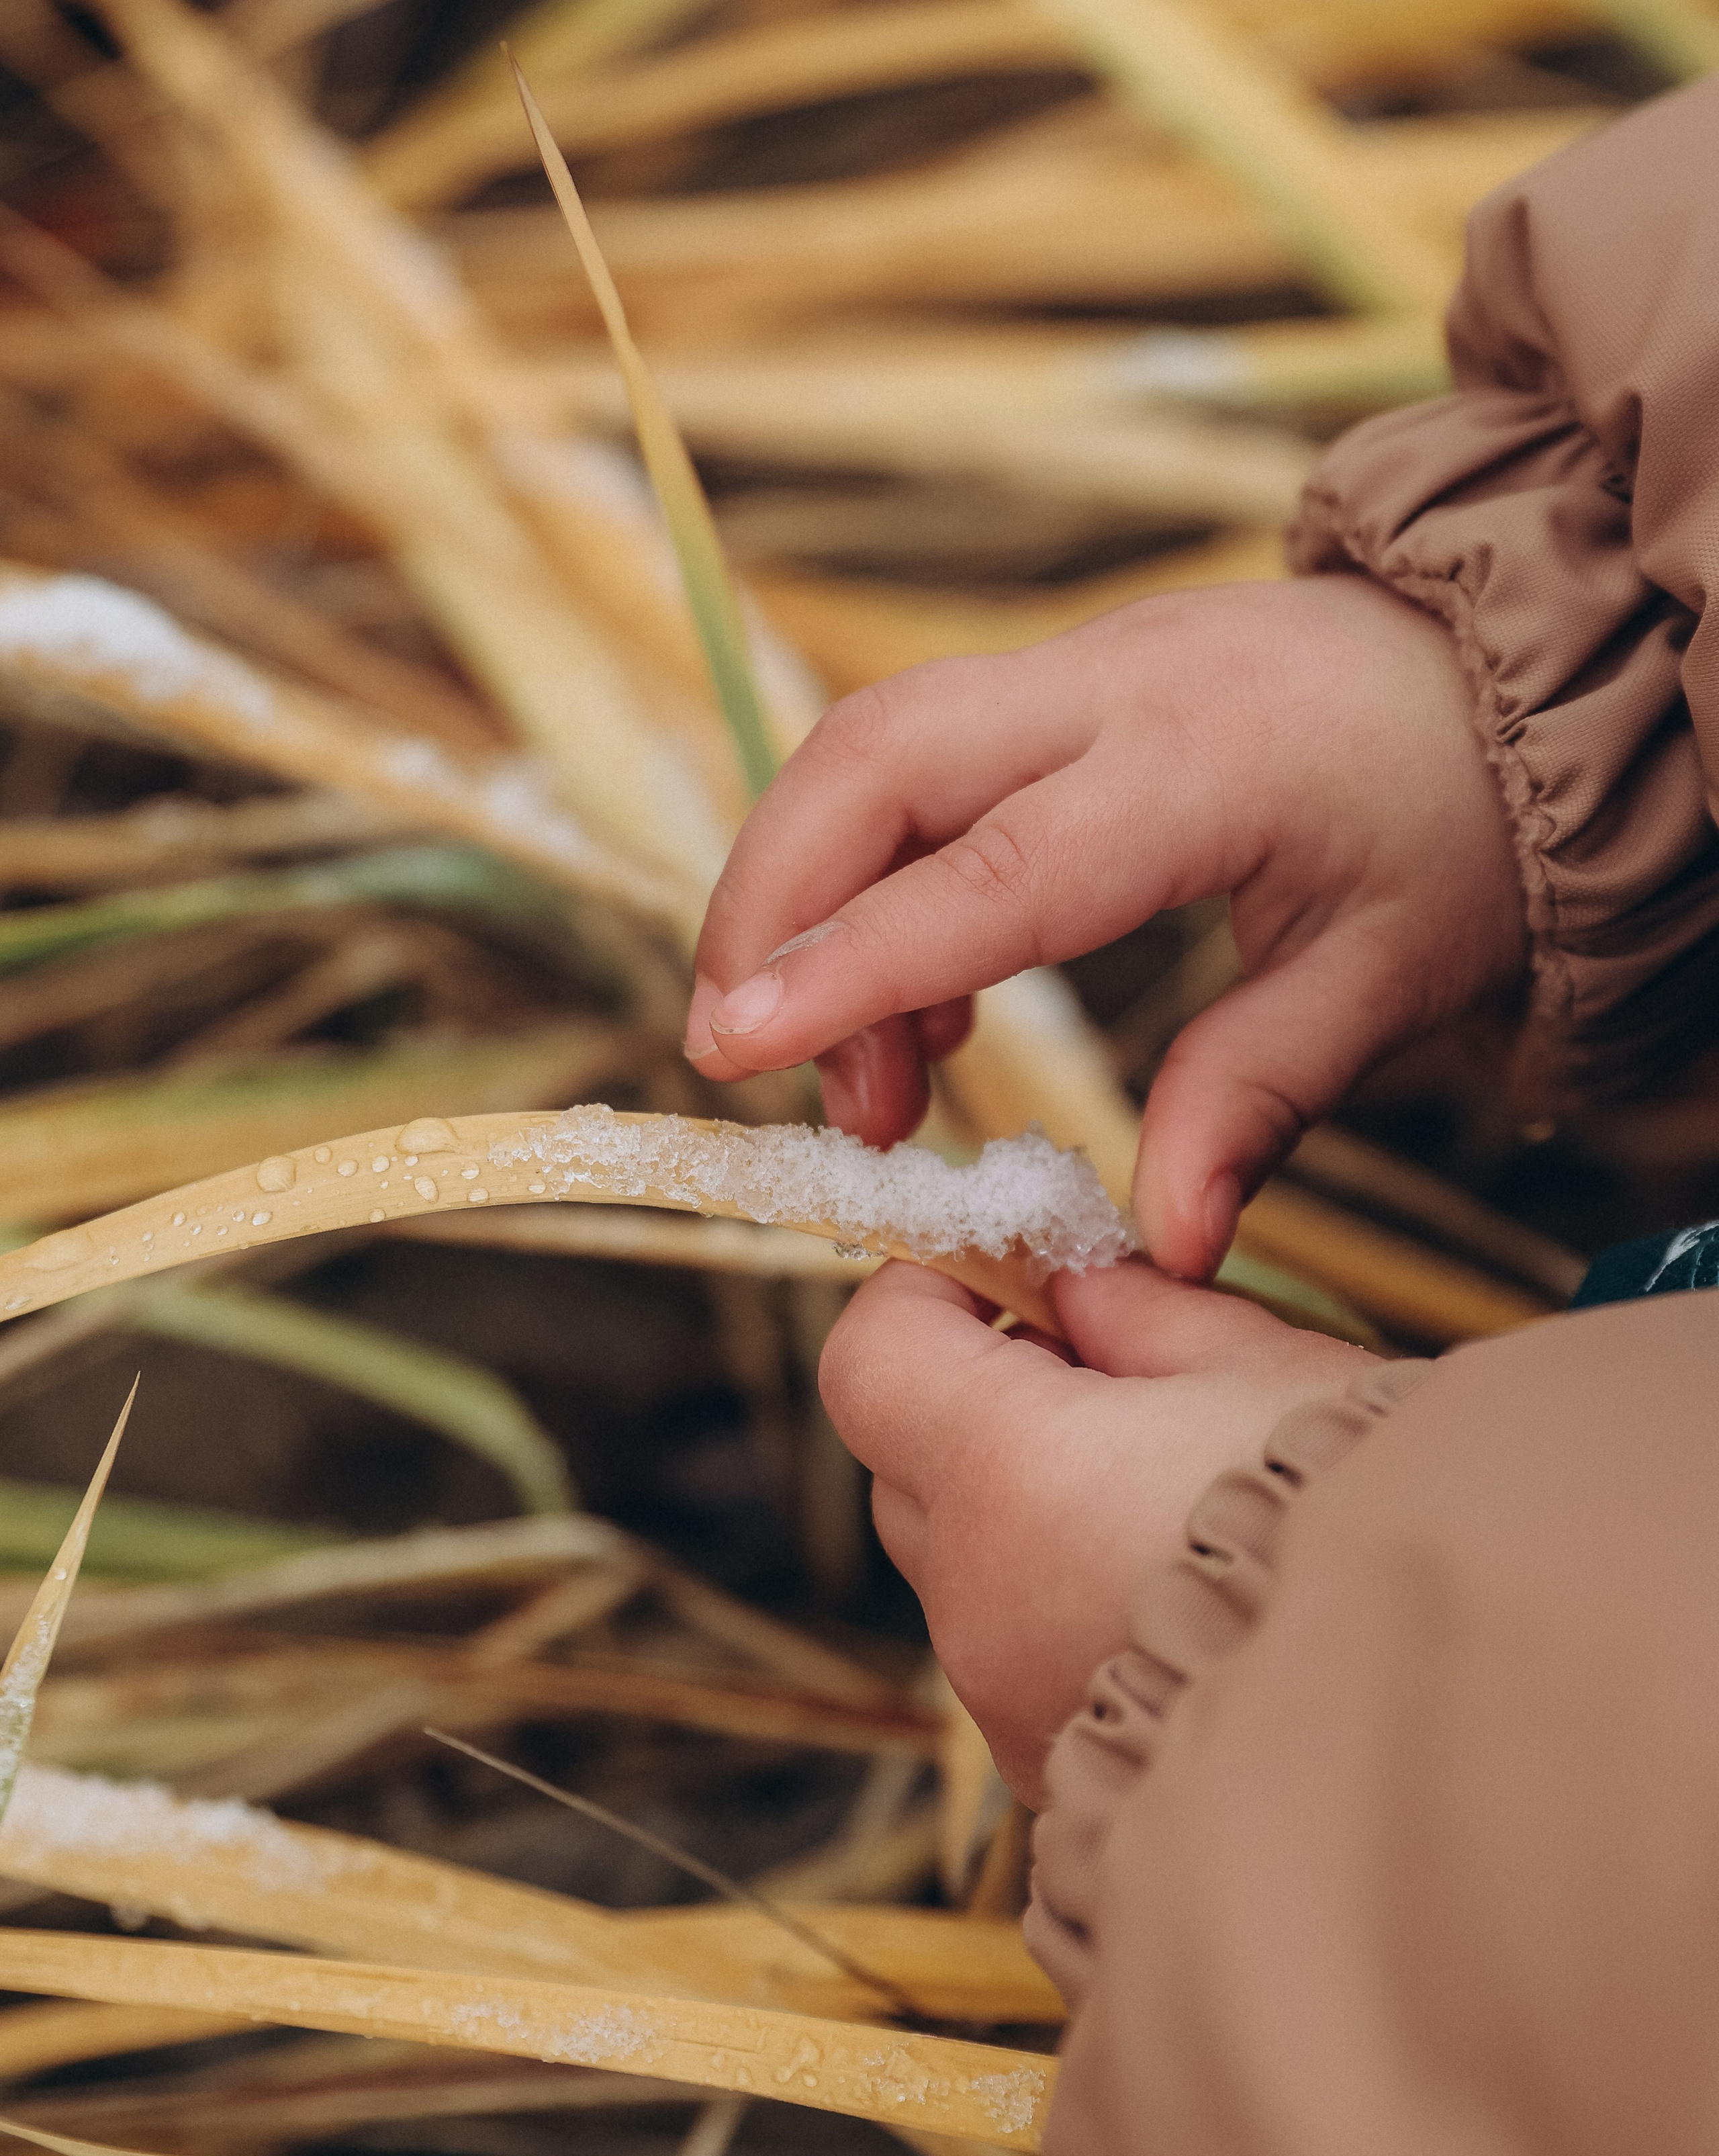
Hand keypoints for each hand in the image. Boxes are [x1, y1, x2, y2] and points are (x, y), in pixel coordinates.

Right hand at [687, 576, 1525, 1276]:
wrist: (1514, 668)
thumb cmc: (1465, 824)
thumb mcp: (1391, 974)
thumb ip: (1258, 1098)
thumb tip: (1167, 1248)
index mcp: (1205, 764)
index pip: (990, 868)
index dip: (853, 959)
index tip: (735, 1043)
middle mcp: (1114, 688)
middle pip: (874, 755)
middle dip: (772, 899)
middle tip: (757, 1060)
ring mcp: (1078, 669)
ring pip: (872, 746)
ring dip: (812, 893)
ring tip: (874, 1077)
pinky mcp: (1058, 687)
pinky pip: (916, 763)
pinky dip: (873, 879)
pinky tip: (923, 1006)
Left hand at [820, 1255, 1359, 1801]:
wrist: (1471, 1720)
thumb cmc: (1380, 1521)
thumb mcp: (1268, 1368)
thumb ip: (1139, 1313)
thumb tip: (1074, 1290)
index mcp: (1008, 1475)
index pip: (871, 1358)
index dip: (926, 1295)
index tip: (1011, 1275)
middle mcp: (979, 1602)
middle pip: (912, 1468)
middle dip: (985, 1404)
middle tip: (1117, 1378)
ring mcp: (1009, 1705)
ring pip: (970, 1571)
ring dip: (1035, 1516)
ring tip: (1179, 1500)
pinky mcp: (1056, 1782)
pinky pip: (1023, 1664)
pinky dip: (1071, 1613)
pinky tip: (1191, 1603)